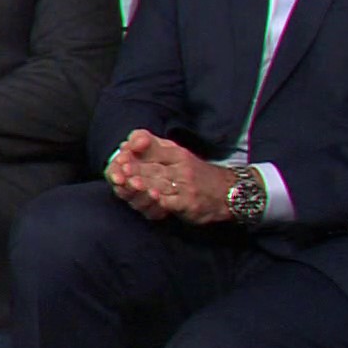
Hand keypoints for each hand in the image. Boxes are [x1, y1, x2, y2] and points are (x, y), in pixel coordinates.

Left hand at [106, 130, 236, 225]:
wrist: (229, 191)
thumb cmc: (197, 172)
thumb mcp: (178, 153)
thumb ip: (153, 147)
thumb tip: (127, 144)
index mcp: (176, 154)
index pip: (154, 150)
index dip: (136, 153)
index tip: (120, 156)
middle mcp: (181, 167)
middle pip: (154, 168)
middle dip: (135, 169)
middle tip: (118, 170)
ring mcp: (185, 186)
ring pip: (161, 185)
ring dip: (144, 185)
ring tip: (129, 183)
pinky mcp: (189, 203)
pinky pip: (173, 202)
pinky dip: (162, 202)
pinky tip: (152, 200)